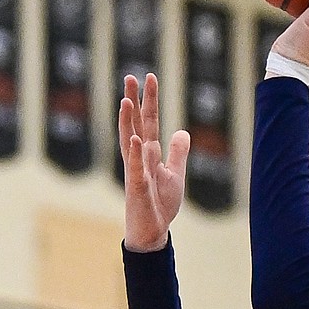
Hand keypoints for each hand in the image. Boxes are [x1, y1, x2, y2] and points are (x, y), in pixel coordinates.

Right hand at [119, 73, 189, 253]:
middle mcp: (140, 159)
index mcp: (150, 154)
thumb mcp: (174, 175)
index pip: (149, 122)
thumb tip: (182, 131)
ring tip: (126, 100)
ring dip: (128, 122)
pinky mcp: (136, 188)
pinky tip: (137, 138)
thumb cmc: (160, 205)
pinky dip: (136, 154)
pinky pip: (135, 169)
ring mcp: (136, 172)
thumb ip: (177, 153)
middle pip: (136, 125)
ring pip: (130, 142)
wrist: (153, 232)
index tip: (149, 77)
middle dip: (134, 102)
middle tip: (130, 76)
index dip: (150, 101)